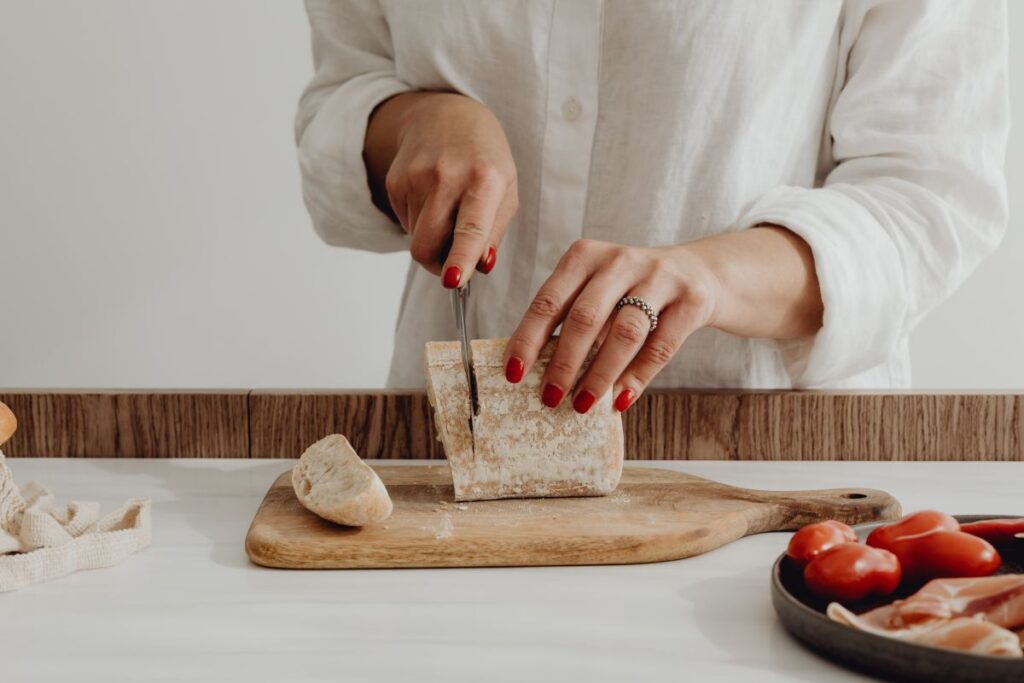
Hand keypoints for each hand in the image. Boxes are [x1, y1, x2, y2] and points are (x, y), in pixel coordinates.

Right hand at [364, 91, 517, 286]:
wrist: (445, 116)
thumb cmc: (484, 159)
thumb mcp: (506, 191)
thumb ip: (494, 233)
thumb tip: (480, 266)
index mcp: (484, 179)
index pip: (470, 228)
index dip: (460, 258)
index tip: (453, 280)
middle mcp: (446, 176)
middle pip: (428, 245)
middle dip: (438, 265)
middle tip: (454, 263)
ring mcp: (415, 178)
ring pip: (416, 239)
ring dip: (432, 240)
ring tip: (447, 212)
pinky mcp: (395, 182)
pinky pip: (405, 224)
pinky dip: (420, 223)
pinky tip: (432, 200)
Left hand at [503, 239, 718, 413]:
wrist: (700, 272)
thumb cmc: (632, 289)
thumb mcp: (598, 288)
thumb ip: (572, 317)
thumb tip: (536, 370)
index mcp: (586, 255)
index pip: (549, 300)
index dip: (528, 339)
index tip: (514, 374)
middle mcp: (621, 260)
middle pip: (586, 317)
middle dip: (564, 363)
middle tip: (550, 397)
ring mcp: (659, 277)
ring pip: (624, 333)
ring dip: (599, 375)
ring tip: (582, 404)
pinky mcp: (691, 300)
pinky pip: (660, 346)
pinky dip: (637, 377)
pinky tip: (620, 400)